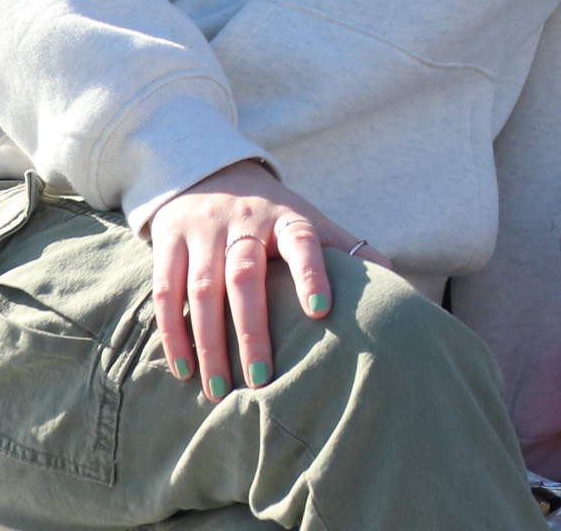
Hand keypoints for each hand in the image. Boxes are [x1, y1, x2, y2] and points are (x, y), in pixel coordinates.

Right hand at [149, 160, 373, 397]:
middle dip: (252, 329)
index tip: (321, 311)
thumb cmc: (269, 211)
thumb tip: (393, 278)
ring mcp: (203, 232)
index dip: (312, 273)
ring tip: (219, 389)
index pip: (302, 241)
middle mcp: (244, 222)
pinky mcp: (168, 242)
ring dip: (209, 341)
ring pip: (203, 288)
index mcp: (286, 218)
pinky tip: (184, 370)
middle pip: (245, 275)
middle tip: (262, 379)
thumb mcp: (307, 219)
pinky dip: (174, 333)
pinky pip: (167, 292)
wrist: (205, 171)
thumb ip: (343, 248)